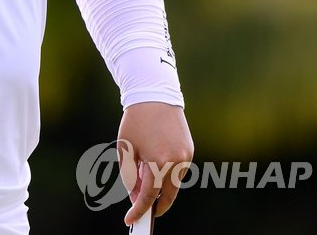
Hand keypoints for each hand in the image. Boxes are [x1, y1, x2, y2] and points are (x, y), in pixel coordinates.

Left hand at [117, 101, 193, 225]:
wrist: (155, 95)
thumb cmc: (136, 121)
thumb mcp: (125, 149)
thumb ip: (131, 176)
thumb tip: (137, 197)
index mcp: (158, 162)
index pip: (148, 196)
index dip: (138, 210)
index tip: (130, 221)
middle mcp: (176, 162)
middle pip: (166, 196)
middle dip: (155, 206)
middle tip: (143, 212)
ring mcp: (186, 157)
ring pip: (173, 184)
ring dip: (160, 187)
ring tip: (144, 176)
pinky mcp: (190, 150)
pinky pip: (178, 170)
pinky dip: (167, 173)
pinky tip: (155, 163)